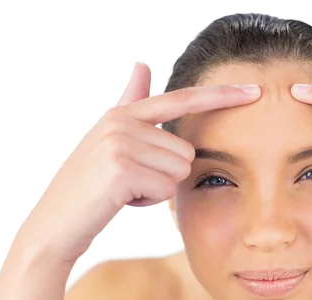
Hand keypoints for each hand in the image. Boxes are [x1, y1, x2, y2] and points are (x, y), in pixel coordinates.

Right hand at [15, 63, 260, 265]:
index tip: (255, 91)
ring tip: (124, 190)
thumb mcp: (109, 138)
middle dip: (166, 175)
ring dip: (157, 189)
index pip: (182, 99)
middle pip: (187, 152)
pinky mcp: (123, 169)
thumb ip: (131, 102)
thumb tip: (142, 63)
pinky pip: (166, 190)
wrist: (56, 224)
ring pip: (180, 172)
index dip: (221, 95)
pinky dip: (148, 202)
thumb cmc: (90, 186)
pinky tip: (120, 201)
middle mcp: (122, 122)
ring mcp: (121, 143)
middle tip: (131, 182)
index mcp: (123, 113)